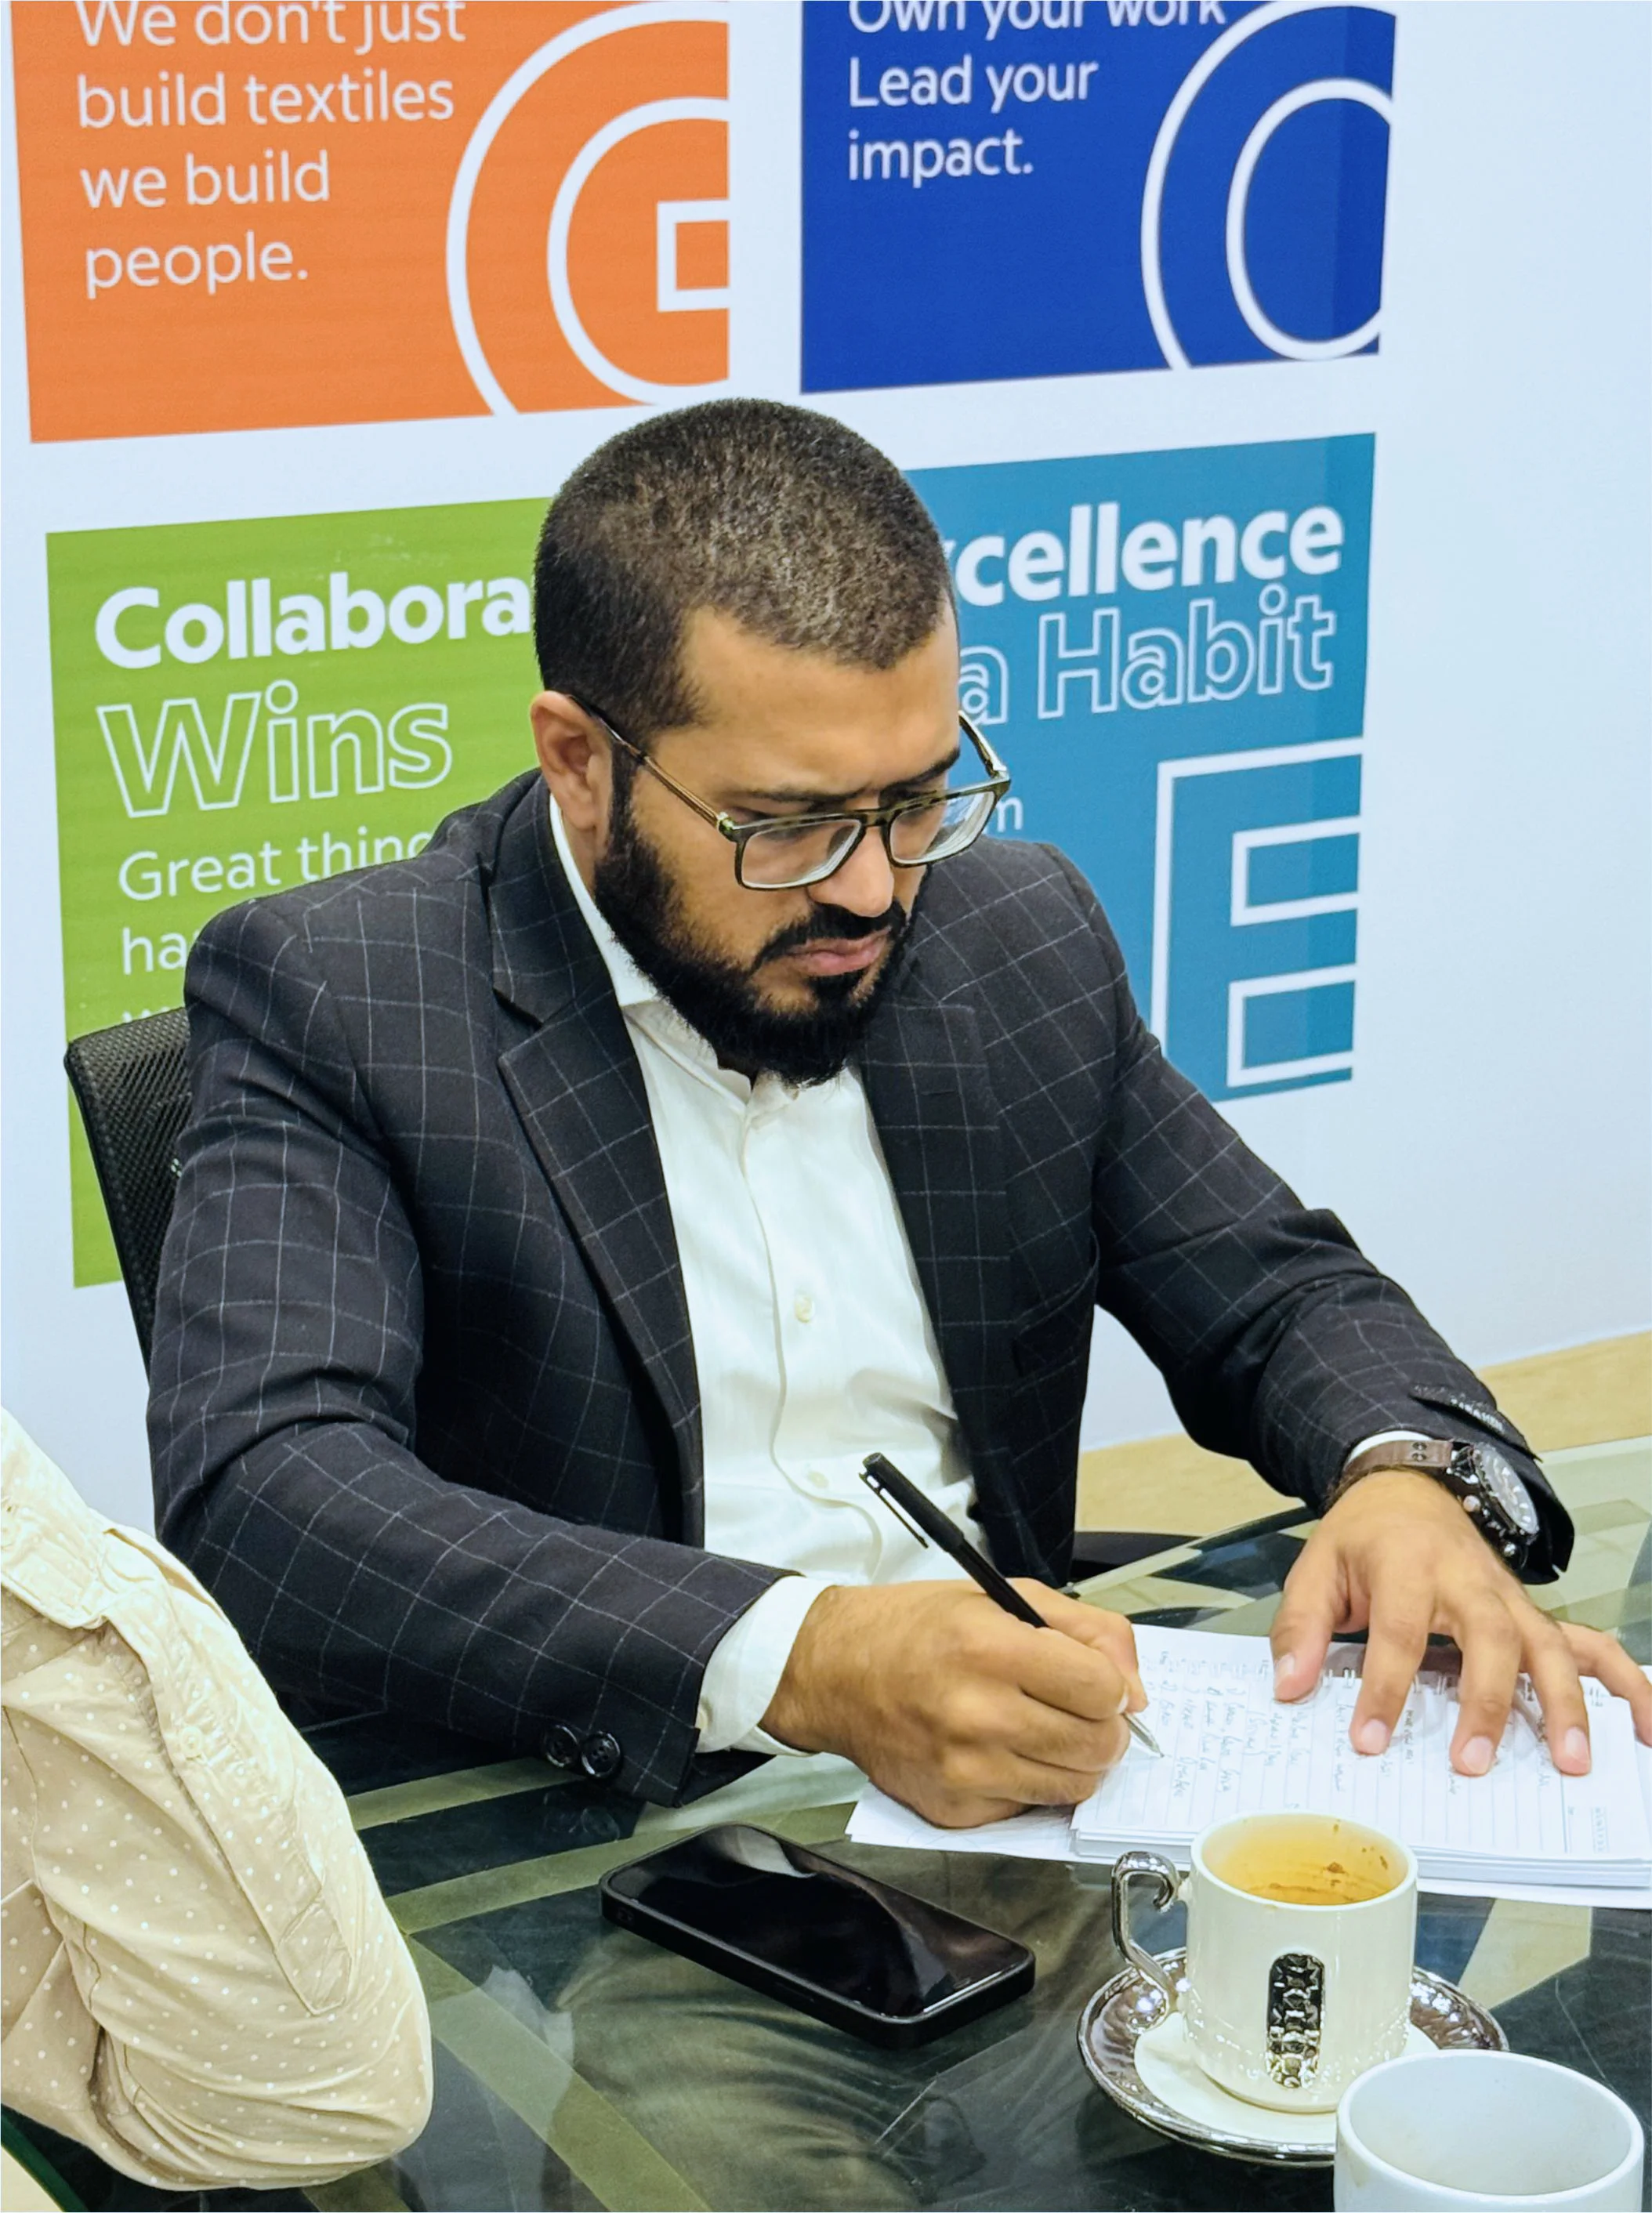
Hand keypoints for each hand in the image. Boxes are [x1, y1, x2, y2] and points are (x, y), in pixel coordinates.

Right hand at [762, 1579, 1145, 1827]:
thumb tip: (1135, 1689)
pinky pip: (1027, 1807)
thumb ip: (1085, 1629)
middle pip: (1095, 1745)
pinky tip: (1001, 1752)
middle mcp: (976, 1713)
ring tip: (1045, 1730)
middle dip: (1103, 1728)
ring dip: (1075, 1761)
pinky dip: (1029, 1784)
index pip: (1101, 1690)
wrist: (834, 1672)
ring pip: (1072, 1787)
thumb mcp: (1002, 1596)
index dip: (1112, 1686)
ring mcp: (963, 1770)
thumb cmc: (916, 1629)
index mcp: (989, 1648)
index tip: (1097, 1682)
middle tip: (1080, 1711)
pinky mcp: (952, 1808)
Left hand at [1272, 1471, 1651, 1774]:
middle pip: (1490, 1636)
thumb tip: (1290, 1686)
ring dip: (1565, 1703)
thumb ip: (1301, 1628)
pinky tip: (1641, 1727)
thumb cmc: (1364, 1538)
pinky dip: (1623, 1684)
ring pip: (1548, 1644)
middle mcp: (1468, 1579)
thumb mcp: (1315, 1569)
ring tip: (1572, 1762)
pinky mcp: (1534, 1614)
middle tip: (1472, 1764)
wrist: (1406, 1487)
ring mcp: (1510, 1597)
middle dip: (1486, 1702)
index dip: (1385, 1687)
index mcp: (1407, 1563)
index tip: (1370, 1740)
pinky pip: (1590, 1645)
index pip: (1400, 1630)